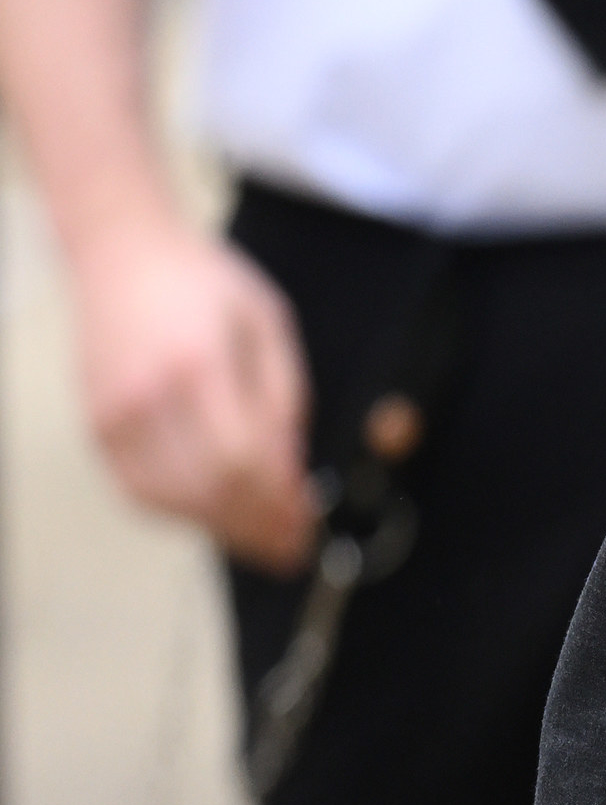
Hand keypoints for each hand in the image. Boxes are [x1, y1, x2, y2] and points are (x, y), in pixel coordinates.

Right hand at [70, 214, 314, 573]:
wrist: (124, 257)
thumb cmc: (206, 282)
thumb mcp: (268, 325)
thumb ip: (284, 400)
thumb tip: (294, 472)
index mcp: (200, 364)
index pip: (242, 459)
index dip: (278, 501)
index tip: (308, 521)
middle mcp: (149, 397)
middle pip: (207, 489)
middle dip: (257, 526)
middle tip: (293, 547)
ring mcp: (115, 417)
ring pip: (171, 501)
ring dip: (221, 528)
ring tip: (263, 539)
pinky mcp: (97, 428)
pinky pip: (139, 491)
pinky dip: (180, 513)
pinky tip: (215, 515)